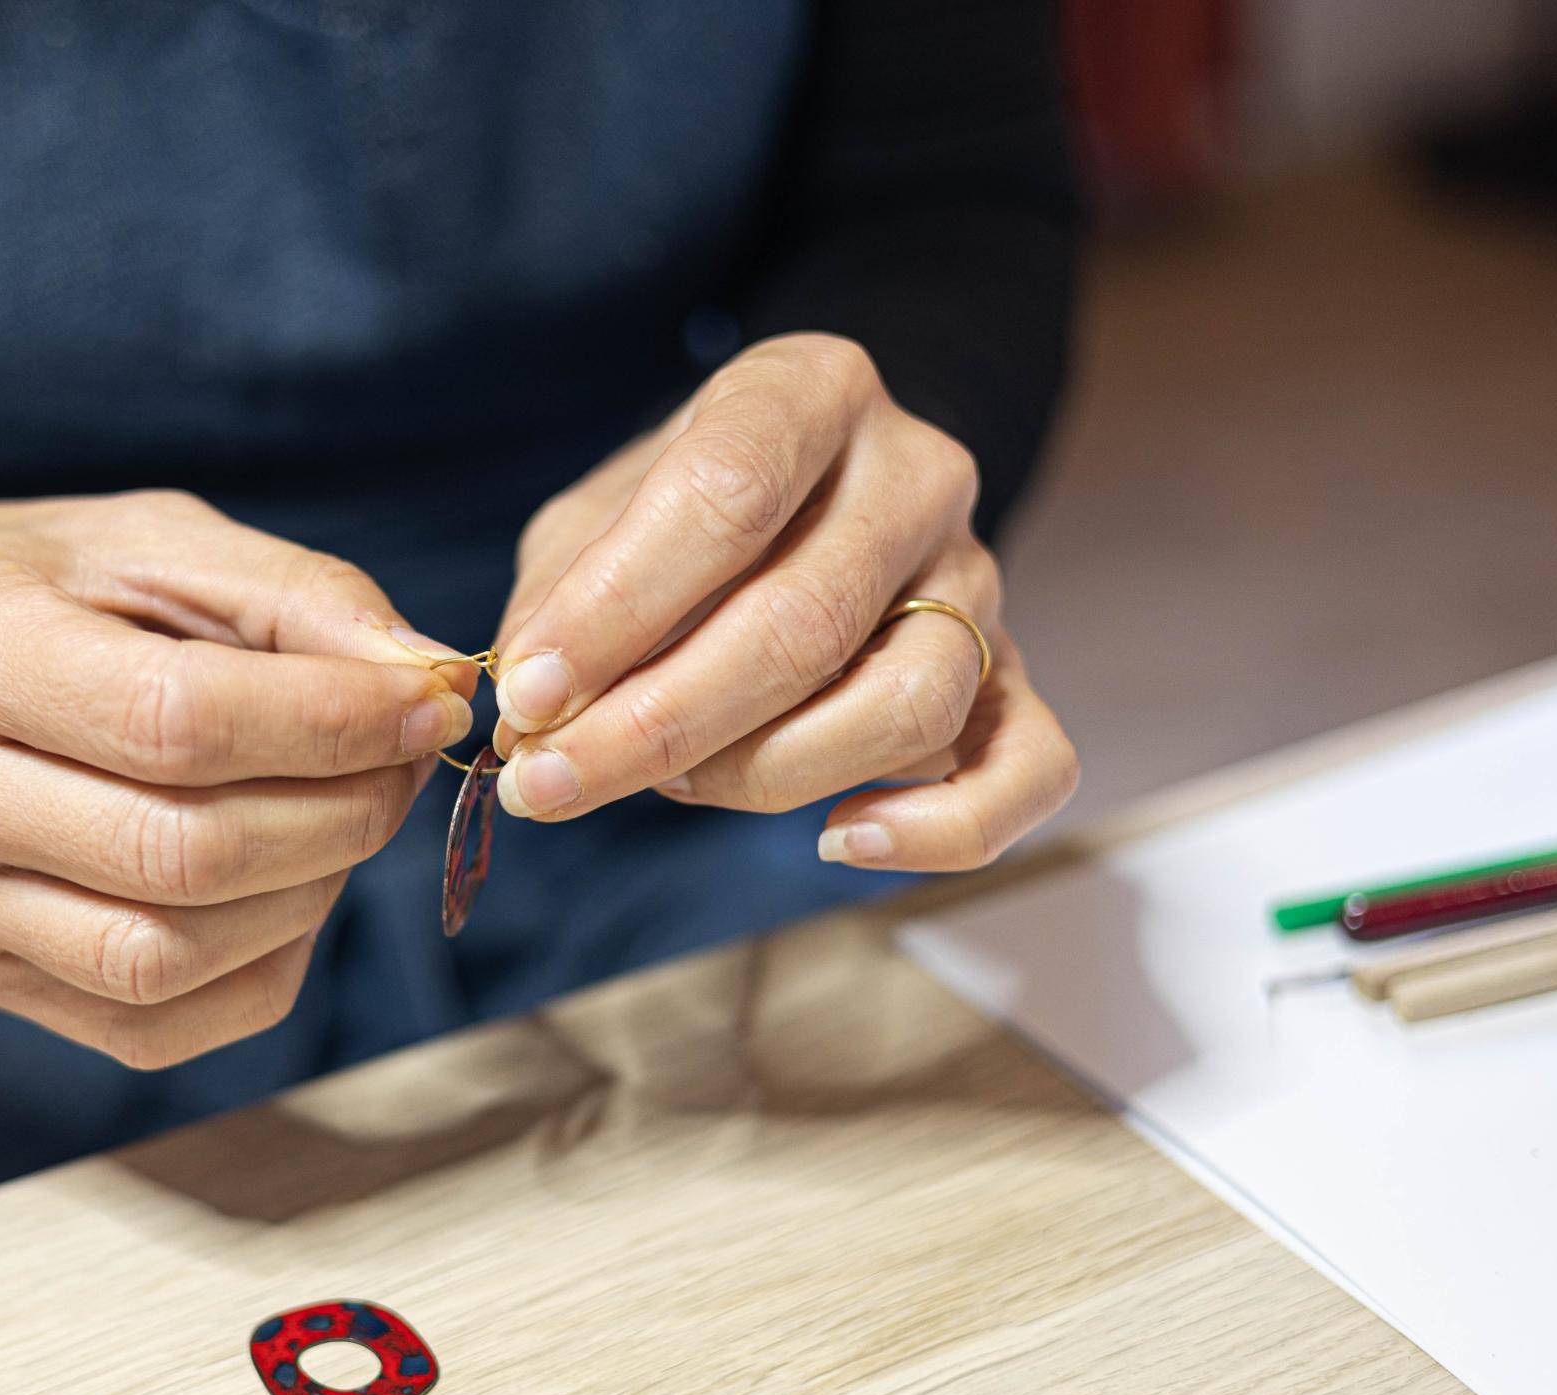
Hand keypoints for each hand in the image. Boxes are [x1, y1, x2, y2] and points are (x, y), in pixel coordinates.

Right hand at [0, 490, 477, 1068]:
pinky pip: (152, 1024)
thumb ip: (297, 596)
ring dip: (308, 897)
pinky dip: (258, 972)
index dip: (331, 725)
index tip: (427, 705)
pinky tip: (284, 895)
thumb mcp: (154, 540)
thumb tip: (427, 681)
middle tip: (403, 764)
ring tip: (343, 820)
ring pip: (167, 957)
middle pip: (182, 853)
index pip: (176, 721)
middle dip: (341, 814)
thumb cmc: (34, 590)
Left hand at [486, 333, 1076, 869]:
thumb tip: (535, 716)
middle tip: (551, 783)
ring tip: (670, 783)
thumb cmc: (684, 514)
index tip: (529, 695)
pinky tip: (840, 843)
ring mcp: (979, 578)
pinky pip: (1027, 770)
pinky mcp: (1013, 676)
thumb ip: (562, 599)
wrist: (812, 494)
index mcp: (810, 390)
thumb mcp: (598, 515)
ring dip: (763, 774)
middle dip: (657, 723)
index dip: (617, 607)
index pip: (724, 492)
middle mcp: (915, 474)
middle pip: (804, 619)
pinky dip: (941, 831)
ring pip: (907, 701)